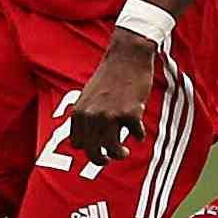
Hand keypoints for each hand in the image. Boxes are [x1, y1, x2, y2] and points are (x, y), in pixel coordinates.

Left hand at [66, 35, 156, 166]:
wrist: (127, 56)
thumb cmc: (110, 76)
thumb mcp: (88, 96)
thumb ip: (86, 116)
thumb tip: (87, 142)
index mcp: (80, 112)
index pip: (77, 143)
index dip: (87, 149)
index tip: (96, 149)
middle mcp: (92, 116)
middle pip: (93, 152)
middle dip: (101, 160)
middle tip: (108, 160)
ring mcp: (110, 116)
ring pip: (113, 149)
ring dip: (119, 154)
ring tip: (125, 152)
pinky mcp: (130, 113)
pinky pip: (135, 135)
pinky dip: (138, 134)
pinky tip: (139, 131)